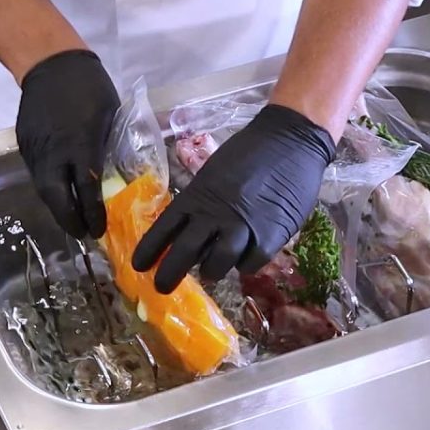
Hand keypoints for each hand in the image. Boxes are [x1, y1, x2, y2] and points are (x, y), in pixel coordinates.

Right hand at [17, 50, 119, 237]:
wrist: (50, 63)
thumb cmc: (90, 87)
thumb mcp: (110, 117)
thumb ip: (106, 148)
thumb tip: (113, 176)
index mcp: (79, 144)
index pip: (85, 189)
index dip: (92, 214)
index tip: (98, 230)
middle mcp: (54, 152)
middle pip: (56, 197)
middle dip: (69, 220)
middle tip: (82, 233)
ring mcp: (35, 149)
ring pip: (43, 189)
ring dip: (58, 207)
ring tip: (73, 220)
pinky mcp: (24, 144)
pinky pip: (37, 174)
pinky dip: (49, 188)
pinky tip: (60, 194)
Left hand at [132, 104, 335, 293]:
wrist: (291, 141)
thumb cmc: (251, 153)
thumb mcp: (215, 174)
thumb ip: (202, 202)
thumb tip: (191, 229)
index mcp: (197, 196)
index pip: (164, 228)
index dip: (149, 250)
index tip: (138, 267)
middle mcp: (214, 215)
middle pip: (184, 253)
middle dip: (170, 274)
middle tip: (163, 288)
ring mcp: (241, 228)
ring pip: (216, 265)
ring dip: (211, 271)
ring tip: (212, 270)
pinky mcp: (269, 238)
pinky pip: (249, 264)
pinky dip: (245, 264)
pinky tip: (247, 255)